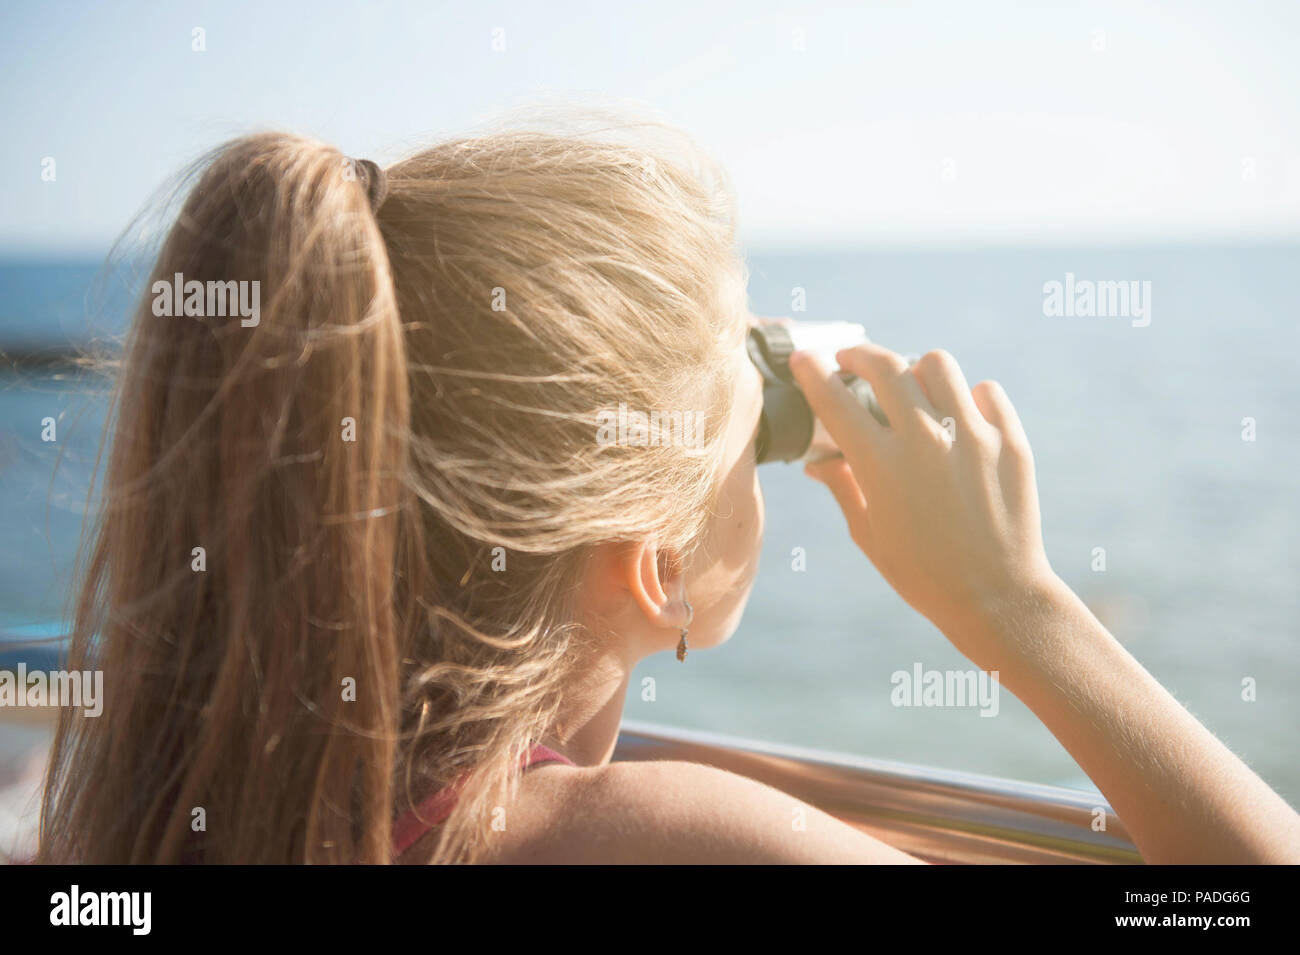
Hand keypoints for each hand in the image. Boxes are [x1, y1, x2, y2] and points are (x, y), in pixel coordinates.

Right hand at [788, 344, 1056, 669]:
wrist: (997, 598)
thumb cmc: (923, 575)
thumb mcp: (869, 535)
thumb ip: (842, 486)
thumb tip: (817, 461)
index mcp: (880, 465)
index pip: (834, 398)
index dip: (811, 372)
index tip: (804, 360)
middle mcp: (924, 440)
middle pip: (884, 365)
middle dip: (859, 355)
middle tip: (852, 361)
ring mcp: (972, 436)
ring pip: (937, 365)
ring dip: (916, 370)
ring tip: (912, 387)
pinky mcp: (1009, 442)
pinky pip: (986, 392)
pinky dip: (967, 398)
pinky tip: (960, 417)